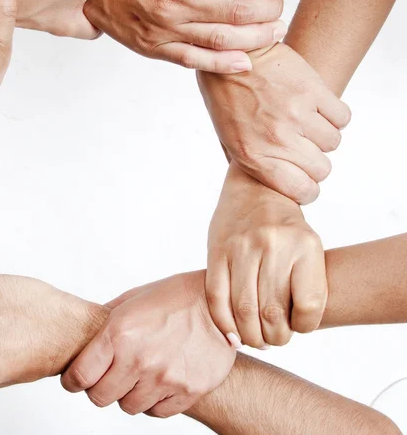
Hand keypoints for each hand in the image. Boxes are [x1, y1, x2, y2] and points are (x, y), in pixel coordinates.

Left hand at [61, 271, 234, 417]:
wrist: (220, 304)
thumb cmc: (176, 296)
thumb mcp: (134, 298)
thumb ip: (107, 320)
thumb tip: (85, 336)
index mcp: (120, 333)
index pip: (80, 376)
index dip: (73, 380)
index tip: (75, 379)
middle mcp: (139, 359)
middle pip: (100, 397)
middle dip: (99, 388)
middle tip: (109, 375)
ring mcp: (164, 378)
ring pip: (128, 406)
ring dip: (129, 393)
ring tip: (140, 373)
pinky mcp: (187, 391)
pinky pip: (156, 412)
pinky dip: (154, 400)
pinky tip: (160, 379)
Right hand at [85, 0, 285, 72]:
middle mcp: (175, 3)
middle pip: (238, 10)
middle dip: (269, 7)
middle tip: (278, 4)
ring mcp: (165, 30)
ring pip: (223, 38)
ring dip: (256, 37)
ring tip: (274, 31)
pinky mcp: (156, 49)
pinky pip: (195, 60)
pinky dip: (224, 63)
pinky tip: (246, 61)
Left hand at [197, 42, 351, 203]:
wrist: (230, 52)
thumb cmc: (227, 96)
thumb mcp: (228, 137)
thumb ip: (252, 163)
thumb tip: (275, 185)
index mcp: (254, 156)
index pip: (302, 191)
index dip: (307, 188)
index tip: (304, 178)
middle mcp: (277, 139)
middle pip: (322, 169)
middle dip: (314, 160)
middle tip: (301, 145)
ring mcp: (296, 114)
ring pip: (333, 142)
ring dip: (322, 134)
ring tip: (303, 120)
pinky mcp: (312, 91)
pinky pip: (341, 117)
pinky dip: (333, 115)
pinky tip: (315, 107)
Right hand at [206, 162, 326, 348]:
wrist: (256, 187)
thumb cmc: (286, 227)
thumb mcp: (309, 247)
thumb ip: (305, 284)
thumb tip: (288, 330)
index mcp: (305, 245)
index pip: (308, 306)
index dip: (303, 327)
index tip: (298, 326)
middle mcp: (272, 244)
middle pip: (273, 312)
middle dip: (274, 338)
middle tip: (274, 339)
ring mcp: (241, 246)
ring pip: (243, 309)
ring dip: (250, 335)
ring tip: (255, 338)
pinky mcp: (216, 249)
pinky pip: (216, 295)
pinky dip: (224, 322)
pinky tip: (232, 333)